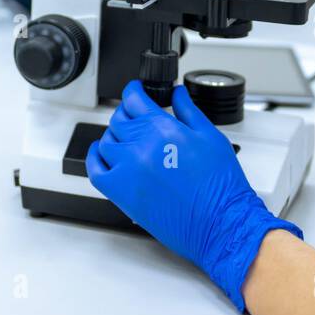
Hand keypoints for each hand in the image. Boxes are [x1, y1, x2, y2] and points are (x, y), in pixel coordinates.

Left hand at [86, 80, 302, 312]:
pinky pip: (95, 170)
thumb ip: (188, 110)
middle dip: (128, 114)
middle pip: (119, 119)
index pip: (134, 99)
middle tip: (138, 117)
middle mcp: (140, 146)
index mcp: (162, 129)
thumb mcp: (210, 136)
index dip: (134, 90)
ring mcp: (127, 170)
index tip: (136, 91)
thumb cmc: (220, 186)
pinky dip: (95, 158)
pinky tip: (102, 154)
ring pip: (106, 142)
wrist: (220, 223)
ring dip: (115, 136)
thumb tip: (178, 94)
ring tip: (127, 138)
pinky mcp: (121, 193)